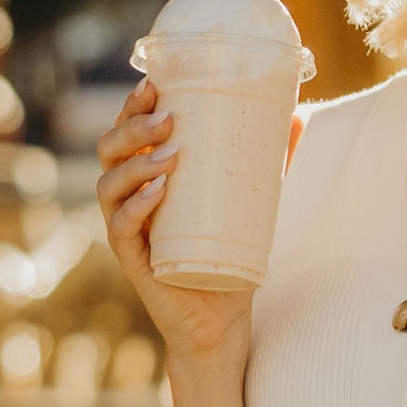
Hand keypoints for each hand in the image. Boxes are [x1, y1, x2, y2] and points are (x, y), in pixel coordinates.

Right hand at [97, 83, 252, 371]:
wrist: (224, 322)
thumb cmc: (230, 256)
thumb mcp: (253, 202)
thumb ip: (272, 161)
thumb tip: (297, 114)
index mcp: (147, 178)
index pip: (127, 132)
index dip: (133, 106)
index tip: (156, 84)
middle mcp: (130, 200)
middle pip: (109, 150)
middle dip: (132, 128)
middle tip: (168, 118)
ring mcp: (128, 231)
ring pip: (109, 186)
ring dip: (135, 164)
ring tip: (170, 156)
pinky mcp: (135, 262)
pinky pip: (122, 229)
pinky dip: (136, 208)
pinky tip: (158, 194)